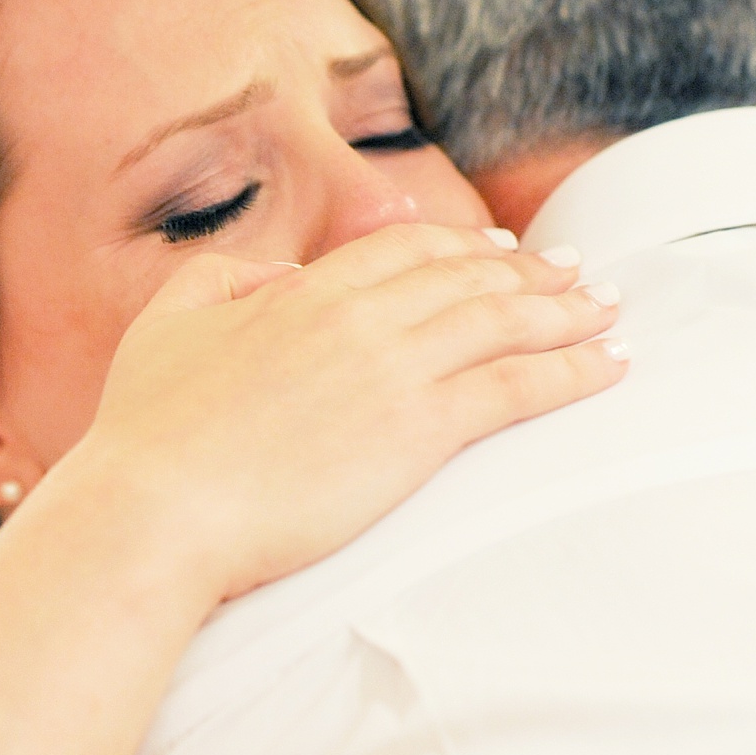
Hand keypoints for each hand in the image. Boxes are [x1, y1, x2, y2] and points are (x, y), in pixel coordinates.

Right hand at [69, 224, 626, 601]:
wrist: (158, 508)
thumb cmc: (147, 430)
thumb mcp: (165, 325)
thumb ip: (220, 277)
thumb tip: (280, 274)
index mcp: (303, 293)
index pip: (404, 252)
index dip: (460, 246)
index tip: (498, 248)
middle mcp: (359, 318)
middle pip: (468, 278)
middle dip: (530, 272)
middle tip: (575, 272)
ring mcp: (393, 372)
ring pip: (503, 323)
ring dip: (565, 312)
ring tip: (608, 310)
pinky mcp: (418, 433)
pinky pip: (516, 389)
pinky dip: (571, 372)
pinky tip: (608, 365)